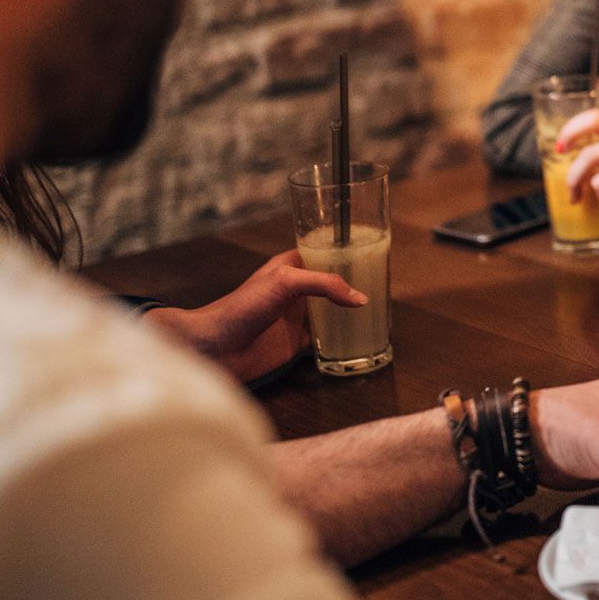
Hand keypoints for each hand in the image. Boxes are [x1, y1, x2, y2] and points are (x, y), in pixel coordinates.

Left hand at [143, 249, 362, 383]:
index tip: (372, 251)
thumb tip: (361, 298)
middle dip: (354, 282)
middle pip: (331, 282)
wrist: (215, 347)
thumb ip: (324, 285)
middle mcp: (296, 291)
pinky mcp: (295, 343)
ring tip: (379, 310)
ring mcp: (296, 317)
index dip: (344, 252)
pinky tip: (358, 338)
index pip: (323, 252)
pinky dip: (341, 339)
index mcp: (291, 267)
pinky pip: (325, 340)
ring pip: (331, 311)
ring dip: (349, 312)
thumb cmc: (241, 307)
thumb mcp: (285, 283)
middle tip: (383, 283)